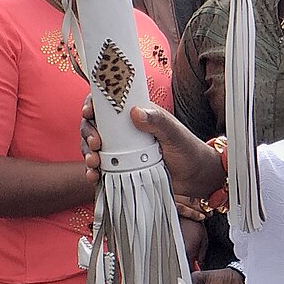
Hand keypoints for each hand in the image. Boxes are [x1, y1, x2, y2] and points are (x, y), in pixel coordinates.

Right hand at [82, 99, 222, 201]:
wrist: (195, 178)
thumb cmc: (188, 150)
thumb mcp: (174, 134)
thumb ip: (158, 122)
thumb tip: (136, 111)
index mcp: (136, 116)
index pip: (109, 105)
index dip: (94, 106)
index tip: (88, 112)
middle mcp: (124, 132)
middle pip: (95, 127)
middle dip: (88, 134)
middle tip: (95, 143)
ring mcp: (120, 151)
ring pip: (94, 148)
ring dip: (88, 153)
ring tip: (94, 163)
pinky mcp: (120, 169)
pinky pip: (101, 169)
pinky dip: (93, 172)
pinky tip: (93, 177)